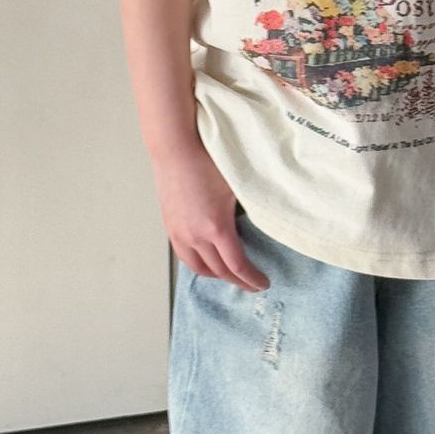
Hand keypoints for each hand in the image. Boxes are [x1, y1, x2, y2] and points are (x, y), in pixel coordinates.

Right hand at [151, 144, 269, 292]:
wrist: (176, 149)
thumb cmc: (207, 162)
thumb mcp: (237, 188)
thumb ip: (248, 212)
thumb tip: (261, 226)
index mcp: (217, 228)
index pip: (237, 266)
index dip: (252, 279)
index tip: (263, 284)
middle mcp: (196, 237)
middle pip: (220, 271)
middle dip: (239, 281)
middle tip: (252, 284)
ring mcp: (180, 234)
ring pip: (200, 268)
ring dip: (217, 275)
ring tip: (231, 275)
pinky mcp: (171, 228)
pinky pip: (185, 257)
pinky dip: (199, 265)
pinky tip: (207, 262)